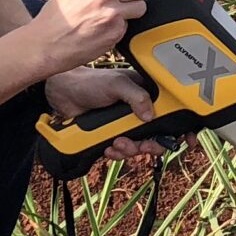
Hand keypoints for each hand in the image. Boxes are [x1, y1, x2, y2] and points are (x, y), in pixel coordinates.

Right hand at [37, 0, 147, 68]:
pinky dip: (118, 29)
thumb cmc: (55, 17)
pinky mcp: (115, 32)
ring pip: (140, 8)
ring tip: (113, 16)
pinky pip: (128, 27)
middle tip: (123, 1)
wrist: (46, 43)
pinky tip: (102, 30)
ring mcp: (112, 14)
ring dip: (131, 12)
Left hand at [43, 64, 161, 161]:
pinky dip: (116, 153)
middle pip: (154, 134)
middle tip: (142, 146)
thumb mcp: (116, 84)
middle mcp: (137, 110)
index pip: (166, 112)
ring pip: (137, 145)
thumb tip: (151, 115)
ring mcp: (124, 124)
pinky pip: (120, 150)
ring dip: (129, 149)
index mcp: (144, 94)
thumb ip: (136, 97)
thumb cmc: (90, 82)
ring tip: (117, 144)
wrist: (63, 95)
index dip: (171, 128)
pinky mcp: (112, 135)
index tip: (171, 138)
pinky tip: (108, 148)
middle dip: (148, 144)